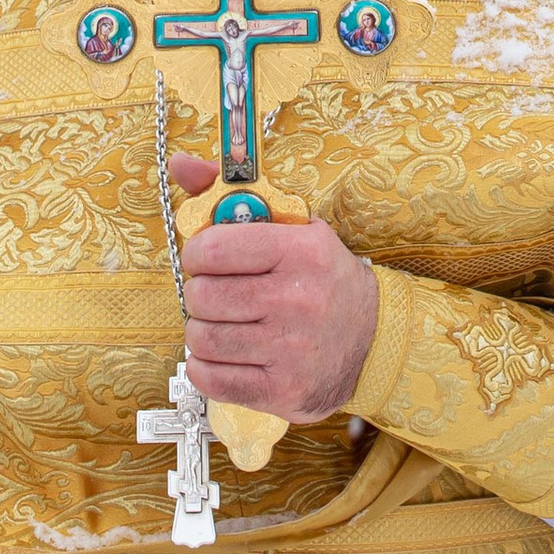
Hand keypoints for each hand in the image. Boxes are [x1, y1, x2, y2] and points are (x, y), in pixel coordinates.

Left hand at [172, 153, 379, 421]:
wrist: (373, 341)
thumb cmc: (323, 278)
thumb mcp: (293, 227)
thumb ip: (232, 194)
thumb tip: (180, 162)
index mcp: (301, 251)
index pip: (213, 248)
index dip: (197, 254)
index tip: (206, 258)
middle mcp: (297, 300)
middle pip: (202, 296)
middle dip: (200, 294)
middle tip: (216, 293)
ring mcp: (290, 350)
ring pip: (201, 338)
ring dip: (201, 330)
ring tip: (222, 323)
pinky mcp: (282, 391)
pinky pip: (210, 379)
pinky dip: (205, 366)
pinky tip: (224, 354)